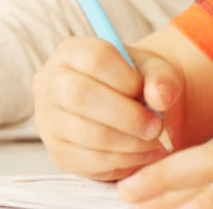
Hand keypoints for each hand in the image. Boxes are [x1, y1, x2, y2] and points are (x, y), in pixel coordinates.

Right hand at [32, 36, 179, 180]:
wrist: (131, 107)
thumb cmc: (140, 82)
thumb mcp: (156, 70)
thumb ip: (162, 78)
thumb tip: (160, 97)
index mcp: (73, 52)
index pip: (94, 59)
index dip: (127, 79)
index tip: (146, 92)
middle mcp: (51, 83)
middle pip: (81, 96)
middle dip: (128, 115)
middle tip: (157, 126)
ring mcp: (50, 120)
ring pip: (89, 133)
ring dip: (132, 141)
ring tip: (157, 139)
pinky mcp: (59, 153)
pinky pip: (92, 161)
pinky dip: (126, 159)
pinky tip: (145, 152)